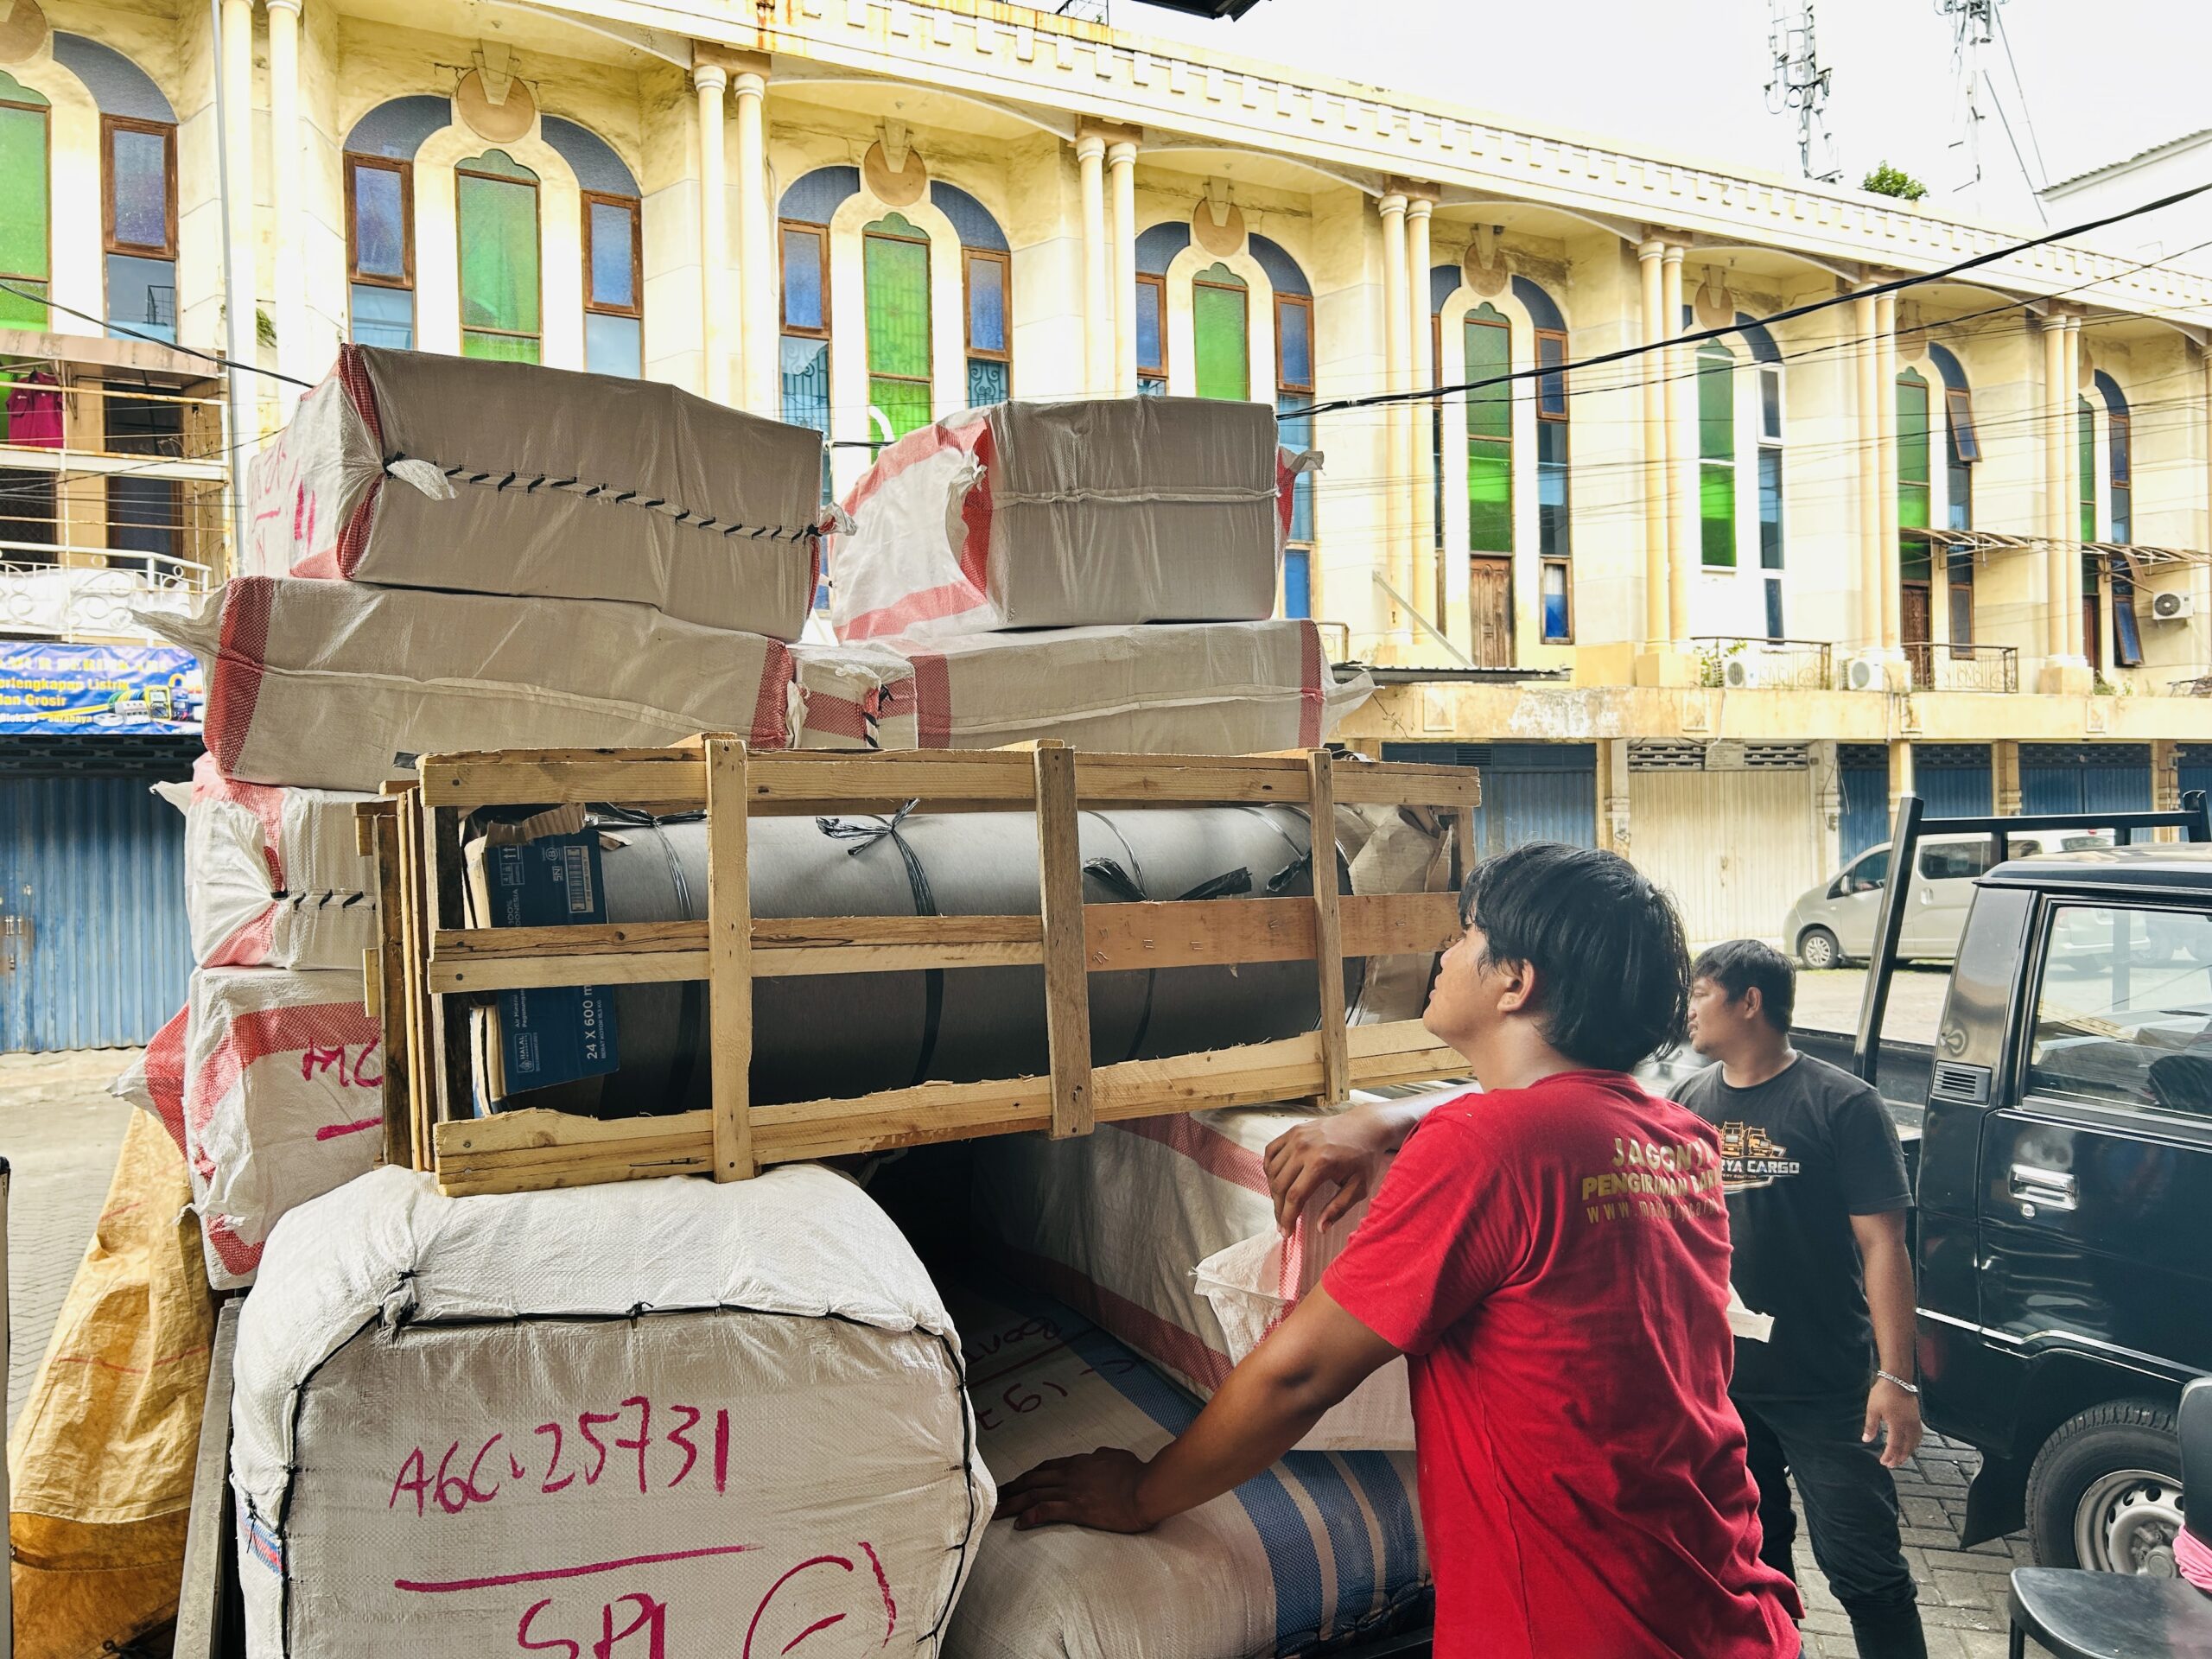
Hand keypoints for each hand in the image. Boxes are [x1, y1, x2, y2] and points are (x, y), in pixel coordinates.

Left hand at [995, 1448, 1156, 1532]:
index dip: (1029, 1476)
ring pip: (1033, 1495)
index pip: (1046, 1468)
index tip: (1017, 1483)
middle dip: (1013, 1488)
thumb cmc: (1137, 1473)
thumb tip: (1096, 1456)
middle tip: (997, 1496)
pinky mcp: (1076, 1508)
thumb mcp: (1116, 1457)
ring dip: (1013, 1503)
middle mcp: (1070, 1474)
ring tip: (997, 1512)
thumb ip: (1102, 1456)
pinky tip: (1019, 1524)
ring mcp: (1071, 1491)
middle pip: (1033, 1480)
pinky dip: (1029, 1516)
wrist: (1146, 1488)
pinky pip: (1046, 1511)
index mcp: (1079, 1462)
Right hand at [1264, 1109, 1392, 1232]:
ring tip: (1281, 1205)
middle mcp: (1304, 1148)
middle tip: (1282, 1224)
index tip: (1286, 1233)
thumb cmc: (1364, 1158)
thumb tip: (1321, 1228)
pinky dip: (1269, 1168)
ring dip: (1273, 1191)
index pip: (1295, 1197)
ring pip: (1272, 1170)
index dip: (1287, 1218)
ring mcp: (1296, 1137)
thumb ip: (1339, 1208)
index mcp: (1321, 1163)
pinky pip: (1271, 1151)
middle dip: (1279, 1209)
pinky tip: (1276, 1180)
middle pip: (1280, 1185)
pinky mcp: (1293, 1130)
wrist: (1366, 1125)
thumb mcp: (1359, 1187)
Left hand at [1863, 1378, 1923, 1468]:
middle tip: (1892, 1465)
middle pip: (1906, 1447)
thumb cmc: (1884, 1393)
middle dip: (1899, 1458)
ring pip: (1914, 1443)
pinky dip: (1914, 1444)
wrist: (1897, 1380)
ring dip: (1907, 1453)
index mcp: (1897, 1425)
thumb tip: (1866, 1439)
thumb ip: (1870, 1426)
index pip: (1894, 1446)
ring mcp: (1914, 1422)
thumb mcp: (1872, 1409)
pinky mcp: (1917, 1418)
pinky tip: (1910, 1446)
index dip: (1889, 1456)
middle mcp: (1908, 1426)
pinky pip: (1918, 1436)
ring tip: (1900, 1459)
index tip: (1884, 1462)